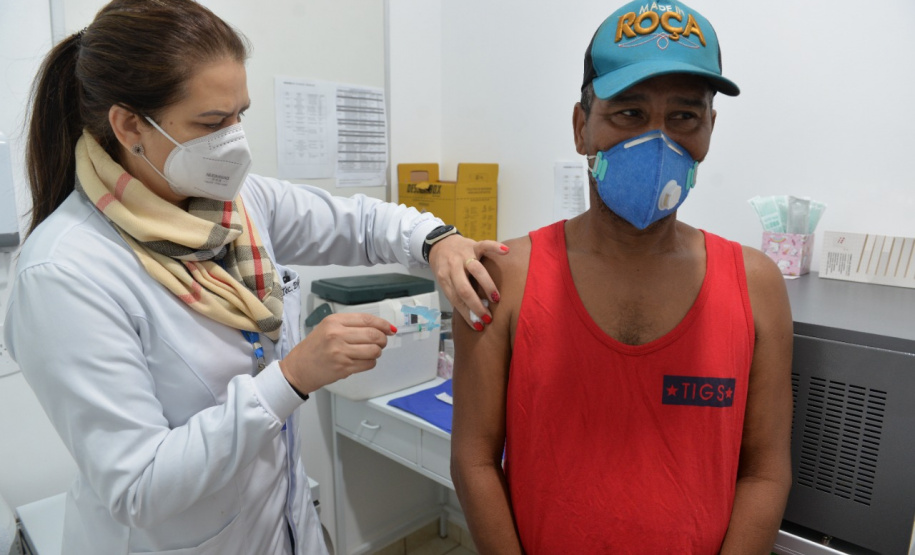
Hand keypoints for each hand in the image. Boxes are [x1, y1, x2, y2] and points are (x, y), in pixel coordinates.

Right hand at [279, 312, 395, 394]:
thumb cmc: (315, 347)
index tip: (390, 329)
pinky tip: (363, 361)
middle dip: (382, 339)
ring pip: (374, 350)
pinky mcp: (344, 367)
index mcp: (334, 321)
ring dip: (377, 352)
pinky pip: (369, 364)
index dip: (383, 324)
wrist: (299, 367)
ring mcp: (340, 352)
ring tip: (370, 352)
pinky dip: (370, 362)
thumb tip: (382, 327)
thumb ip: (352, 325)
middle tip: (381, 342)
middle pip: (374, 335)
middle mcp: (337, 334)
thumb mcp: (328, 327)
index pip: (367, 319)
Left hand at [428, 234, 508, 329]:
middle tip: (488, 317)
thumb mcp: (445, 280)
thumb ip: (456, 292)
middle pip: (464, 289)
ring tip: (496, 299)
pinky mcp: (473, 245)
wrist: (440, 242)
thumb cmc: (445, 266)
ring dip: (487, 286)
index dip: (467, 314)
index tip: (478, 326)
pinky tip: (505, 252)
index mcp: (444, 278)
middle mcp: (453, 266)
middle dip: (476, 306)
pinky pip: (485, 245)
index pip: (455, 299)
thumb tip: (471, 315)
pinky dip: (495, 247)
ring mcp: (464, 255)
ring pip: (476, 270)